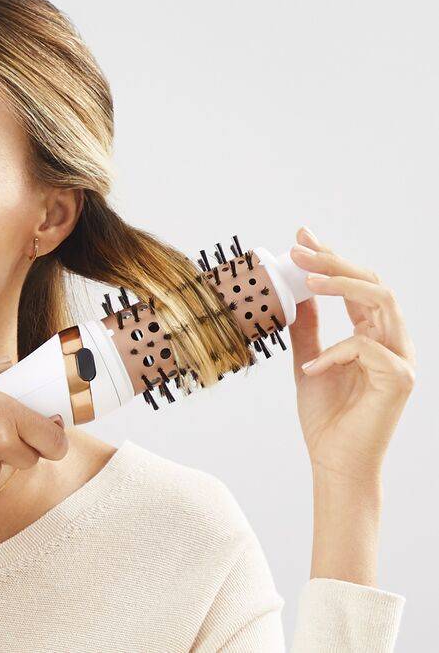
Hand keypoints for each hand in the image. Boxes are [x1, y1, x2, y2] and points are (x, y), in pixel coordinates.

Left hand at [287, 226, 415, 481]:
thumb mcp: (308, 361)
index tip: (301, 236)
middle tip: (299, 249)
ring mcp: (401, 358)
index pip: (357, 286)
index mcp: (373, 335)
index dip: (331, 258)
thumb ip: (308, 329)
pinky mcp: (399, 379)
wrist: (333, 462)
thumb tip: (297, 293)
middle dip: (334, 261)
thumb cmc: (326, 418)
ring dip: (341, 284)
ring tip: (306, 278)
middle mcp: (393, 341)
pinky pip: (366, 346)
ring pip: (381, 301)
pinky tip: (312, 368)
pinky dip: (334, 351)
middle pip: (372, 284)